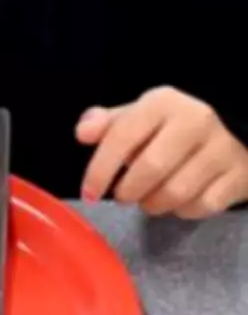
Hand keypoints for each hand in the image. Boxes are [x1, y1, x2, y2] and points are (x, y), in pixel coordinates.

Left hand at [75, 86, 247, 218]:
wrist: (229, 131)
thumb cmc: (168, 129)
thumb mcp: (136, 118)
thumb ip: (106, 125)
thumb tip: (83, 132)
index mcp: (163, 103)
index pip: (122, 137)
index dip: (100, 170)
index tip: (89, 193)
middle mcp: (196, 121)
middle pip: (151, 168)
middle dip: (128, 191)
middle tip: (122, 196)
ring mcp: (222, 148)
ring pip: (176, 193)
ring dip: (153, 204)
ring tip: (148, 198)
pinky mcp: (240, 175)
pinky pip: (202, 206)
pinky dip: (182, 211)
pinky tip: (177, 201)